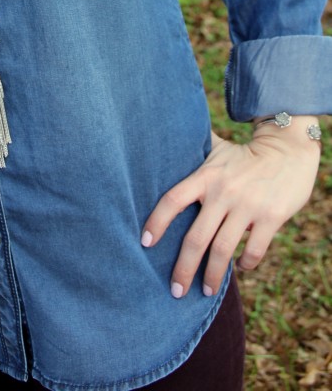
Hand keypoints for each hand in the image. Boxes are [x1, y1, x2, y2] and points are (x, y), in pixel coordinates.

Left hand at [141, 118, 320, 297]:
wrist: (287, 150)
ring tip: (206, 291)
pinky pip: (254, 250)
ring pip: (223, 250)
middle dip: (183, 269)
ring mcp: (248, 206)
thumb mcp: (215, 148)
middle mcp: (223, 192)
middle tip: (175, 291)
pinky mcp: (271, 217)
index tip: (145, 243)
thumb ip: (191, 149)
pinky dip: (245, 264)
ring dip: (213, 275)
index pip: (173, 200)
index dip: (157, 222)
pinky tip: (240, 268)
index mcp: (206, 176)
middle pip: (196, 237)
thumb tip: (162, 140)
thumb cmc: (244, 154)